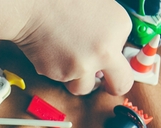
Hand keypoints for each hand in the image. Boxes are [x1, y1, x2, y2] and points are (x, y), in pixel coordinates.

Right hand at [12, 0, 133, 95]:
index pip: (127, 55)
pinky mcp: (59, 74)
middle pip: (120, 85)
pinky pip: (61, 79)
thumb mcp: (101, 5)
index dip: (116, 56)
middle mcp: (105, 52)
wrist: (33, 6)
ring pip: (84, 86)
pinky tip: (52, 51)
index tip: (109, 57)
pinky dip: (57, 68)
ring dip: (79, 79)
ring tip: (67, 60)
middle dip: (114, 86)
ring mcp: (82, 67)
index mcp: (120, 28)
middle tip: (106, 83)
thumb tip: (111, 46)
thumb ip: (111, 29)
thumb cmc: (64, 0)